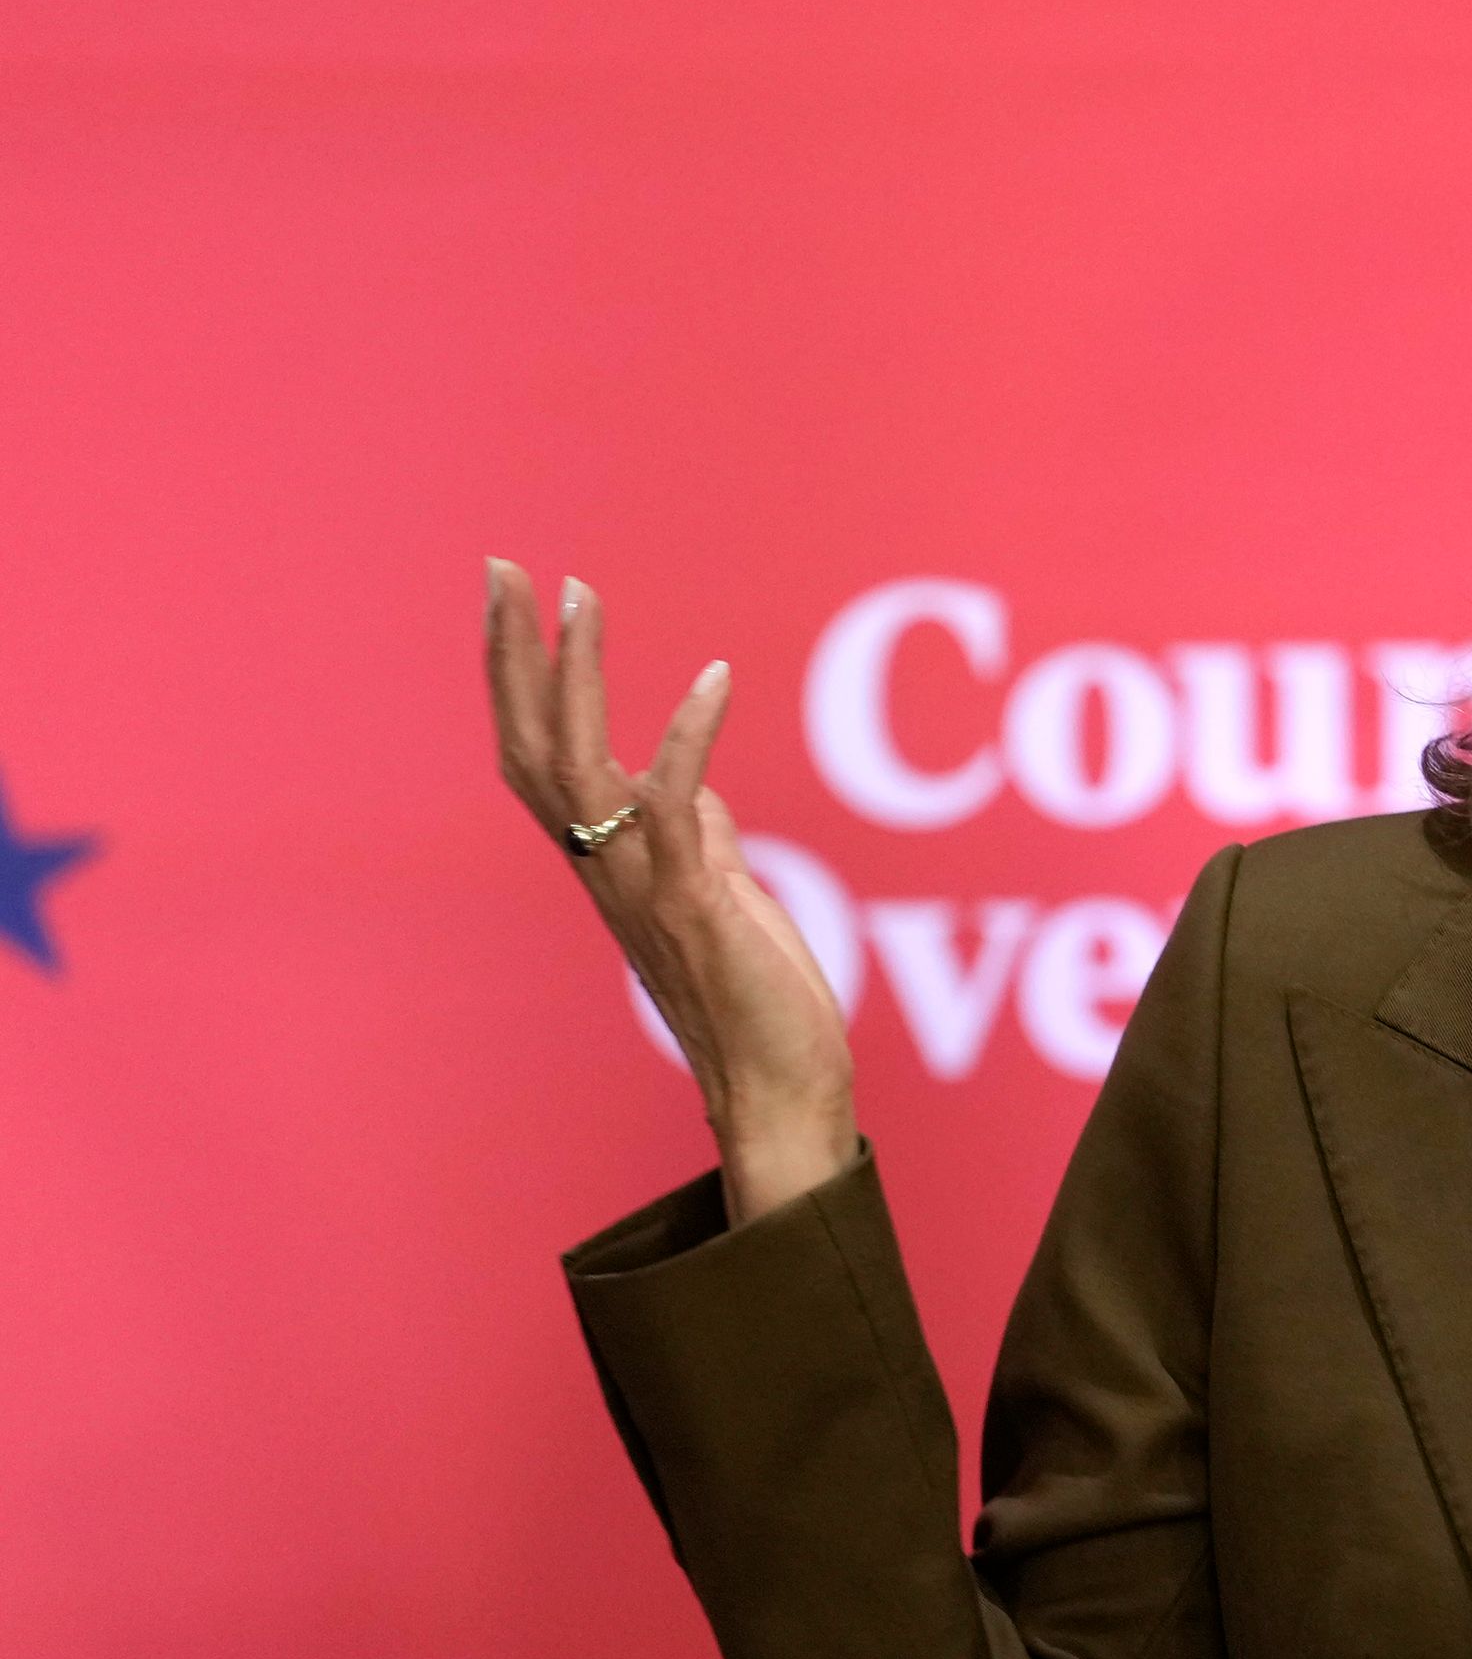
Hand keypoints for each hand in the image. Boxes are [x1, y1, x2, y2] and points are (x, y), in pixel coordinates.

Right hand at [484, 560, 858, 1223]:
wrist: (778, 1091)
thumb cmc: (754, 1000)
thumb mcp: (723, 896)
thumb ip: (698, 837)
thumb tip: (691, 785)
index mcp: (607, 863)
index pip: (536, 756)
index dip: (517, 678)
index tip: (514, 595)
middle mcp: (605, 870)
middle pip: (529, 747)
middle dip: (514, 655)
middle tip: (506, 567)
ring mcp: (642, 887)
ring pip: (578, 768)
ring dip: (579, 676)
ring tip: (580, 594)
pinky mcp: (695, 905)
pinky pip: (676, 808)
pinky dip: (687, 738)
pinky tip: (713, 678)